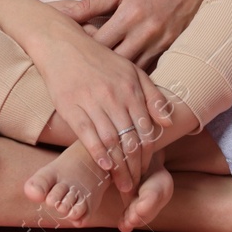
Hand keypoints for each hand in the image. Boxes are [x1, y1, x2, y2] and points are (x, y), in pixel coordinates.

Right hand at [32, 22, 174, 194]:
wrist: (63, 44)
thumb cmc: (100, 60)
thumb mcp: (132, 71)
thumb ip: (152, 96)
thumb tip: (168, 122)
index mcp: (132, 88)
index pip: (146, 130)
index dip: (149, 155)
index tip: (147, 171)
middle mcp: (115, 96)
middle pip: (130, 140)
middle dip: (135, 167)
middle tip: (135, 186)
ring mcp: (93, 102)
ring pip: (111, 141)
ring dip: (119, 167)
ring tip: (123, 185)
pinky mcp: (72, 107)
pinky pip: (87, 134)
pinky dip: (98, 152)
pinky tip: (104, 166)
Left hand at [66, 0, 212, 68]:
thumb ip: (93, 3)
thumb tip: (65, 14)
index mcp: (129, 14)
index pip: (98, 44)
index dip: (82, 52)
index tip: (70, 55)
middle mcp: (146, 32)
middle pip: (114, 63)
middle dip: (98, 70)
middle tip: (82, 73)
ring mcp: (161, 43)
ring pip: (133, 72)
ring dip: (117, 76)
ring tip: (100, 79)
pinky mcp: (172, 49)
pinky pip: (151, 70)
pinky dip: (137, 75)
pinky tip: (125, 78)